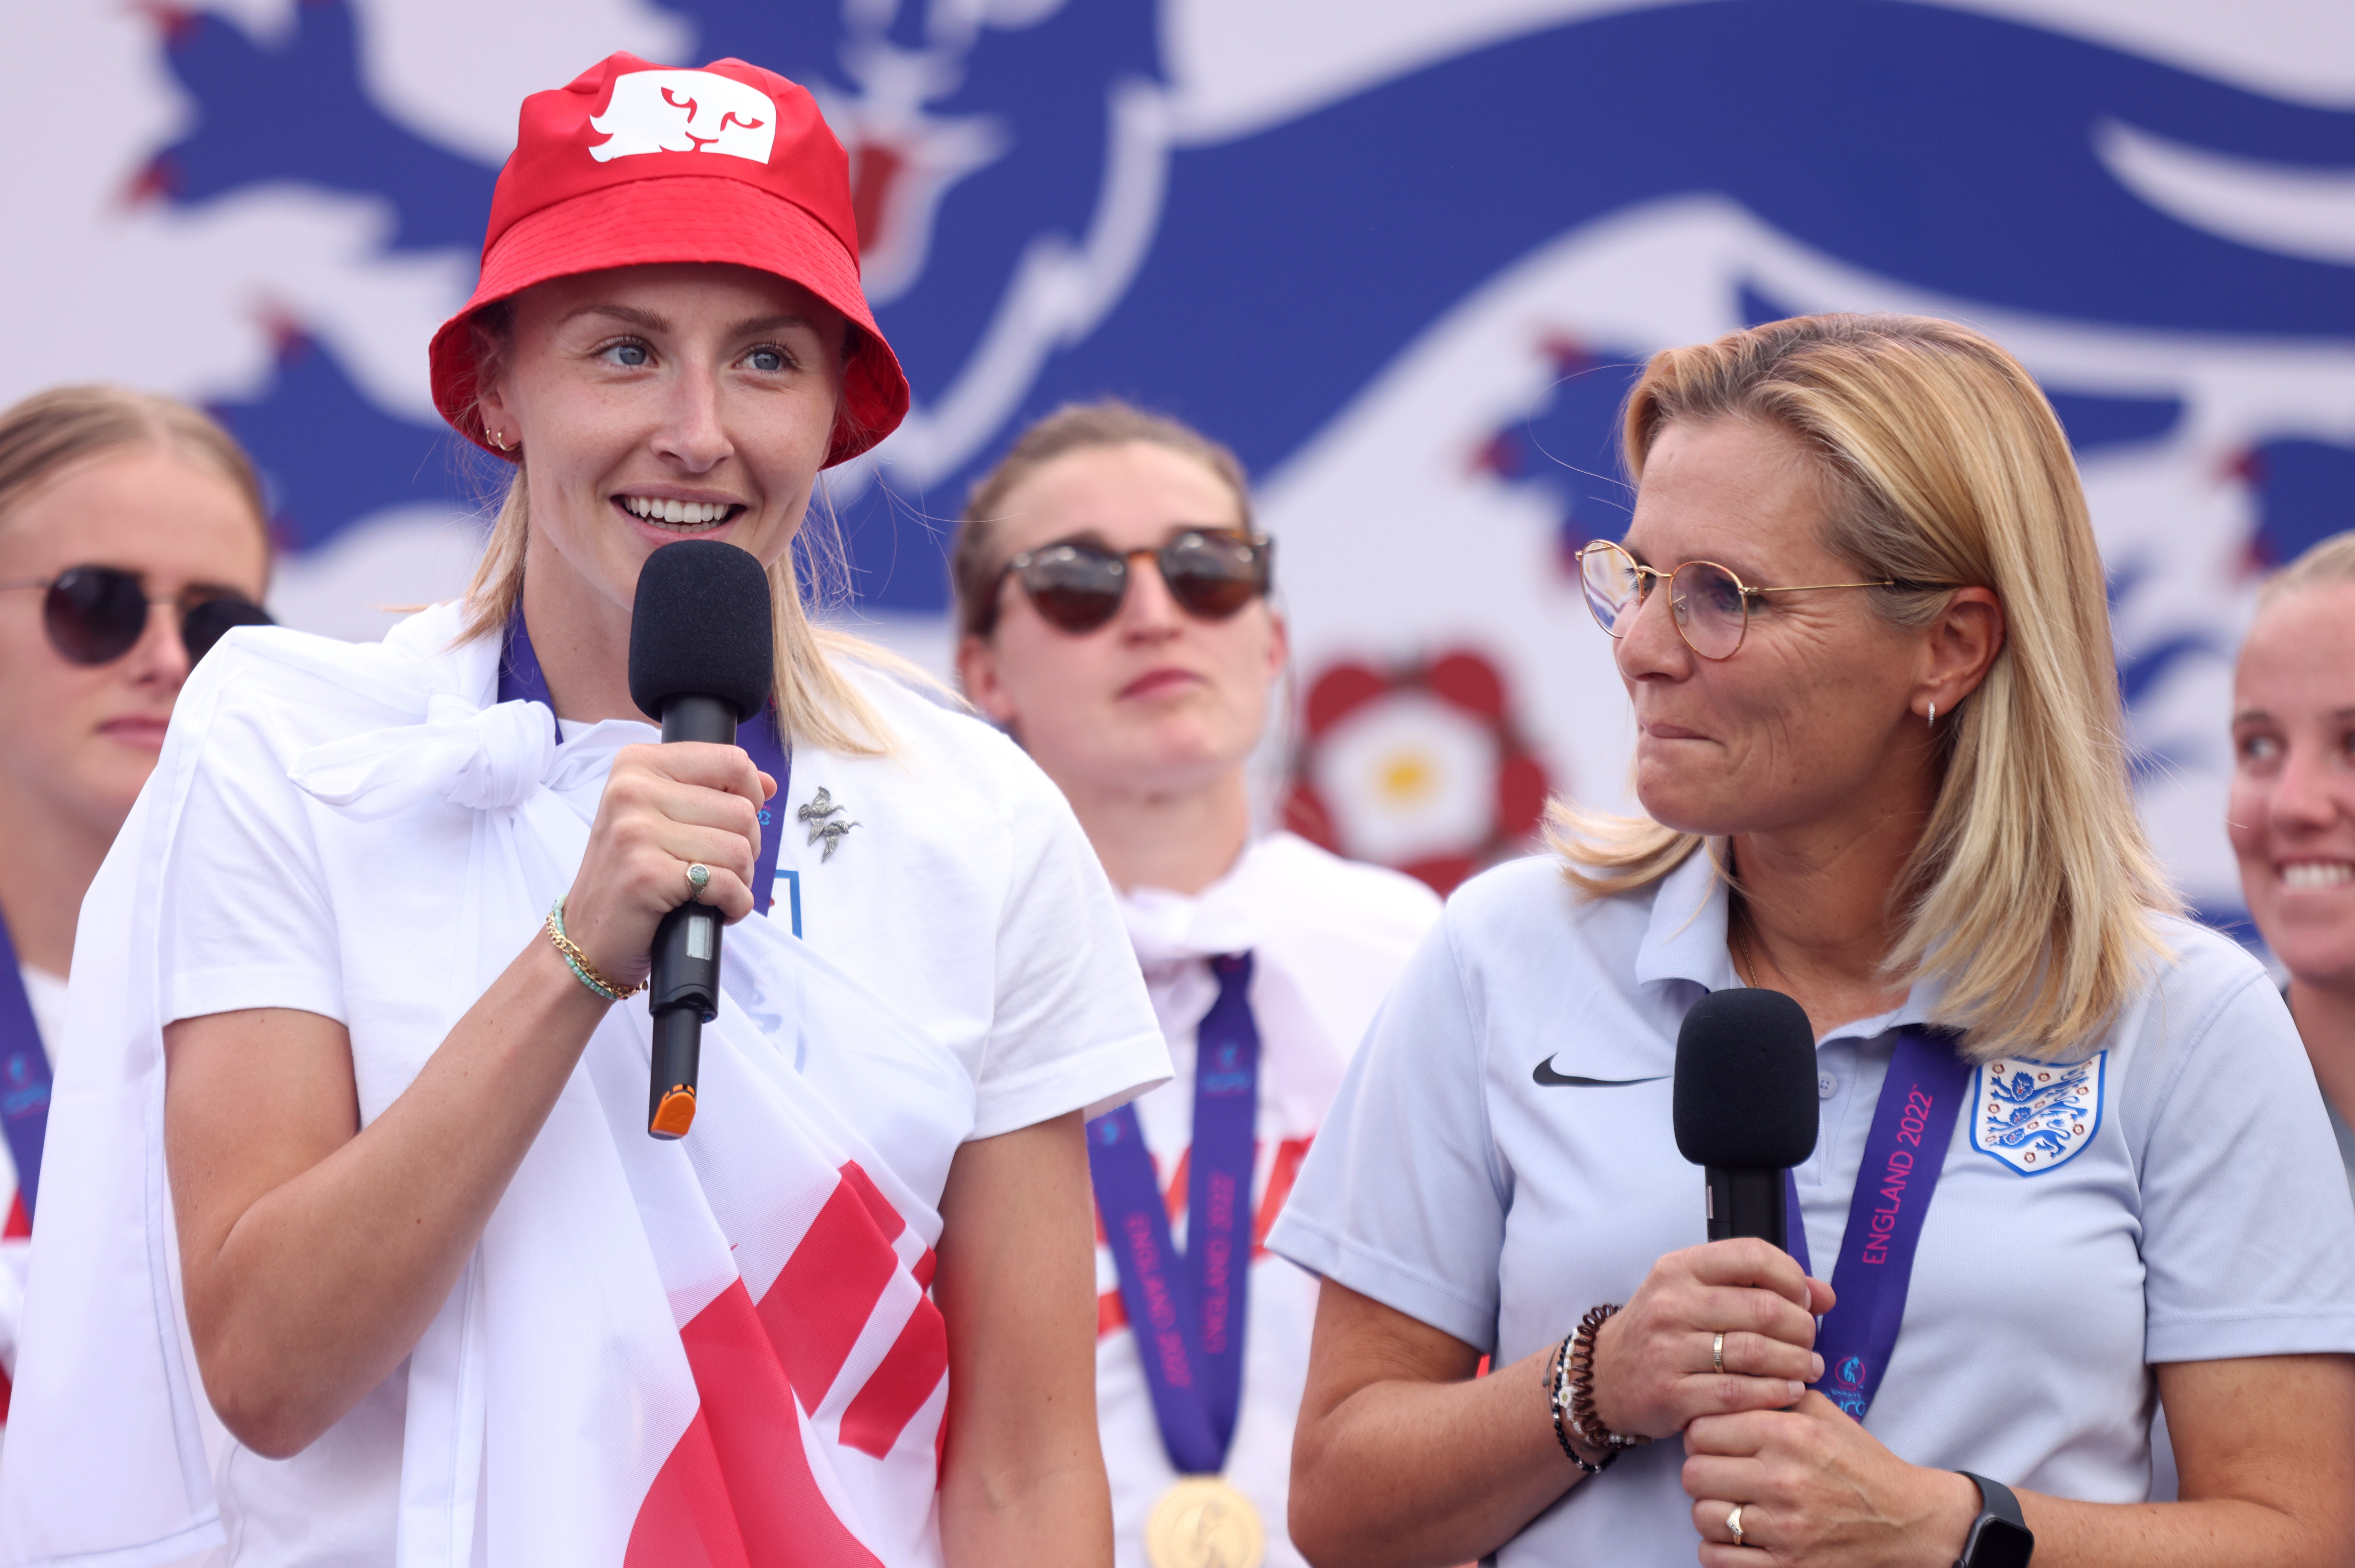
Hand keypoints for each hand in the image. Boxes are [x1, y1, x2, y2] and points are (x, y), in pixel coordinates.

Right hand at [559, 742, 772, 985]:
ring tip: (712, 889)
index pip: (731, 761)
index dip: (751, 796)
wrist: (587, 936)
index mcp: (637, 765)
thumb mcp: (661, 817)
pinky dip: (735, 905)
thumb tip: (767, 783)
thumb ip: (712, 792)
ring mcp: (636, 832)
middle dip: (747, 848)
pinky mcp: (647, 875)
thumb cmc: (629, 876)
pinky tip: (714, 909)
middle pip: (742, 810)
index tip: (735, 823)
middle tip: (718, 868)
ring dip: (741, 879)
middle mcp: (631, 790)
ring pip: (739, 849)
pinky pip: (726, 884)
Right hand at [1588, 1240, 1834, 1440]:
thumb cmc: (1663, 1331)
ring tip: (1809, 1368)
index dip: (1792, 1277)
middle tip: (1811, 1342)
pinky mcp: (1671, 1394)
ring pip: (1756, 1352)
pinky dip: (1774, 1394)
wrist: (1606, 1376)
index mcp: (1680, 1268)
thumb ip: (1759, 1287)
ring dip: (1796, 1363)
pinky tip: (1789, 1392)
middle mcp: (1671, 1303)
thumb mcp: (1698, 1293)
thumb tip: (1824, 1294)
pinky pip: (1739, 1394)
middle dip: (1802, 1328)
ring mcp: (1668, 1349)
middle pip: (1764, 1308)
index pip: (1753, 1256)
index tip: (1804, 1299)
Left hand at [1682, 1392, 1977, 1565]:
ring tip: (1732, 1504)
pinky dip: (1719, 1549)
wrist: (1906, 1521)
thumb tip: (1725, 1380)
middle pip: (1694, 1474)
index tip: (1714, 1441)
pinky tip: (1737, 1536)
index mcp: (1788, 1435)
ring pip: (1702, 1517)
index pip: (1701, 1430)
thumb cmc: (1859, 1463)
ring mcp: (1784, 1529)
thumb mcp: (1822, 1412)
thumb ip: (1773, 1390)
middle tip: (1719, 1473)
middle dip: (1703, 1472)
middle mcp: (1783, 1480)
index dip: (1701, 1434)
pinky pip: (1716, 1559)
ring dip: (1711, 1511)